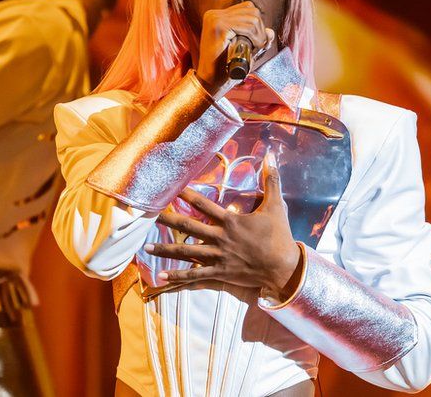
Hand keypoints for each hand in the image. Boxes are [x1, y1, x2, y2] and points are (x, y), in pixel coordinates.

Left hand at [145, 152, 302, 297]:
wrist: (284, 268)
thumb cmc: (280, 236)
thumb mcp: (276, 206)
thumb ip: (272, 180)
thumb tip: (272, 155)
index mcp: (230, 221)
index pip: (204, 205)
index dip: (187, 196)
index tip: (171, 189)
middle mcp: (220, 237)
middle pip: (188, 227)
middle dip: (167, 220)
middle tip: (148, 216)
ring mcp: (218, 256)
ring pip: (186, 252)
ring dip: (165, 249)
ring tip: (146, 247)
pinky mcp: (220, 273)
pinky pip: (195, 275)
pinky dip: (179, 275)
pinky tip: (162, 276)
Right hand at [195, 1, 274, 96]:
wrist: (209, 80)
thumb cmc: (224, 66)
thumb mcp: (242, 48)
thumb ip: (256, 39)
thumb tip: (270, 31)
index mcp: (216, 15)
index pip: (247, 8)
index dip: (258, 24)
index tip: (258, 41)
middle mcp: (213, 14)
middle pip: (251, 10)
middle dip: (261, 29)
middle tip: (259, 46)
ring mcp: (215, 19)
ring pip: (252, 18)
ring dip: (260, 34)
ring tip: (257, 47)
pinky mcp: (219, 28)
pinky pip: (247, 27)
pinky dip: (255, 37)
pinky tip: (254, 47)